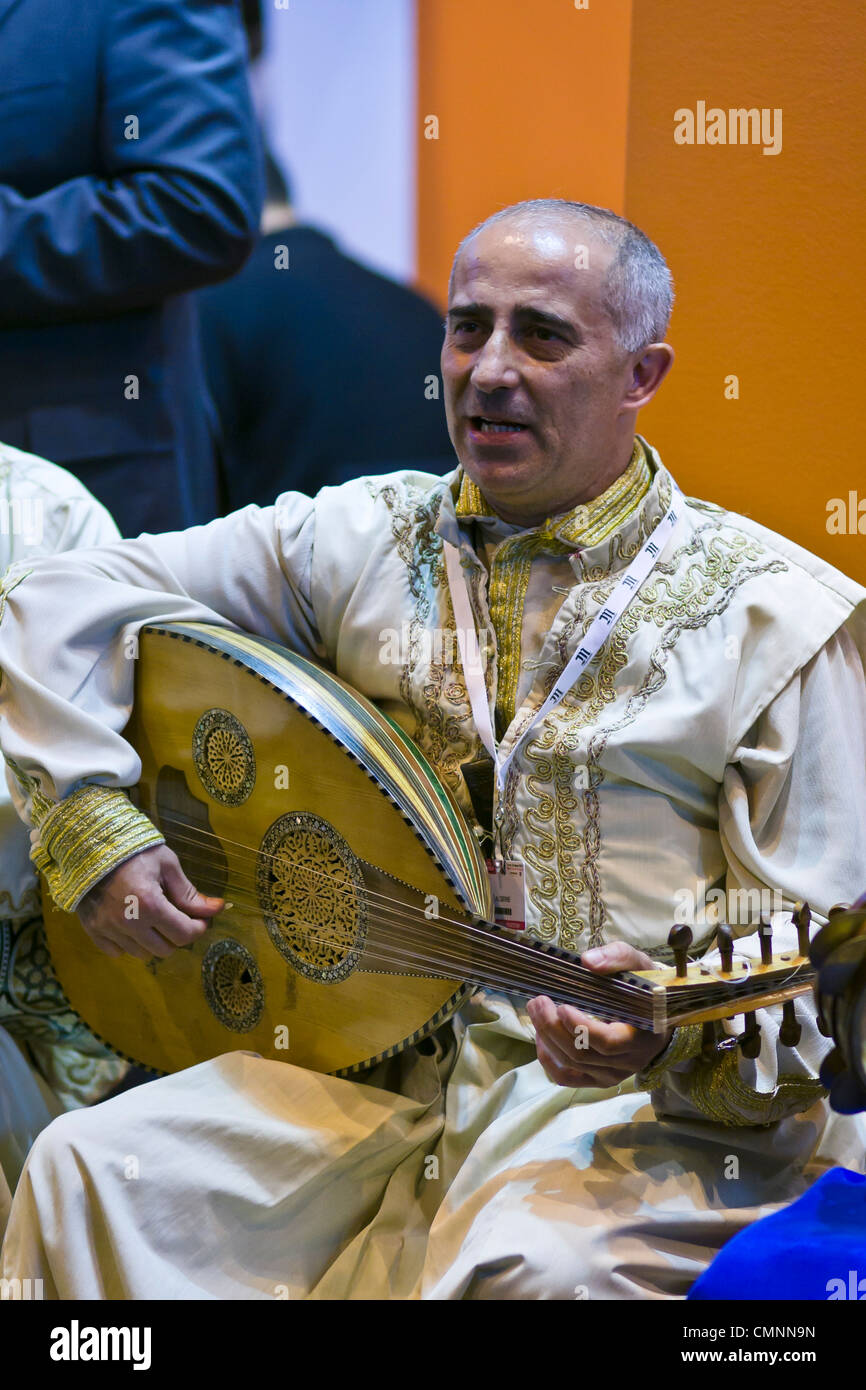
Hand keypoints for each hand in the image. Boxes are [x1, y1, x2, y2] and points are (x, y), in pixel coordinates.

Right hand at [77, 844, 223, 959]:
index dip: (198, 928)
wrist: (91, 844)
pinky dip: (128, 944)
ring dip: (153, 941)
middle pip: (165, 950)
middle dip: (177, 935)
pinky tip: (131, 924)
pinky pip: (116, 952)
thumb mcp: (167, 865)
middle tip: (177, 917)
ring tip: (153, 919)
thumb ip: (190, 893)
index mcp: (150, 904)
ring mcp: (108, 929)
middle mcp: (128, 923)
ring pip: (141, 954)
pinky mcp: (92, 930)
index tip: (200, 918)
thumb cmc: (135, 851)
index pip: (184, 935)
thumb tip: (217, 909)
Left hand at [526, 941, 671, 1088]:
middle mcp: (626, 1063)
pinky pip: (565, 1078)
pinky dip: (548, 1058)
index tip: (562, 1006)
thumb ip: (618, 958)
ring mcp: (610, 1076)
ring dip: (546, 1038)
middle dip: (552, 1027)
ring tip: (535, 1011)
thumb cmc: (646, 990)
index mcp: (641, 1037)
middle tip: (538, 1001)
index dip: (580, 1027)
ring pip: (570, 1065)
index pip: (607, 1043)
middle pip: (581, 1054)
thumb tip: (588, 961)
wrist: (658, 1017)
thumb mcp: (639, 966)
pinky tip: (541, 1037)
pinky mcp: (596, 1080)